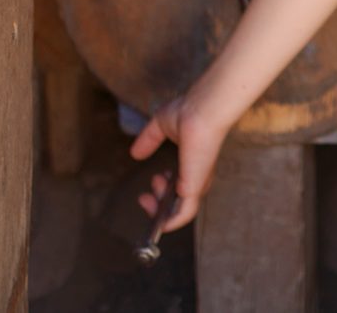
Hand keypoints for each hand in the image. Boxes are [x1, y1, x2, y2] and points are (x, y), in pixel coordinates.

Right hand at [130, 93, 228, 231]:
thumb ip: (149, 140)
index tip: (152, 181)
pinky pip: (184, 214)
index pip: (181, 185)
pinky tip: (160, 224)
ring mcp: (197, 182)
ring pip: (179, 210)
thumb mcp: (162, 125)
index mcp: (193, 161)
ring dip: (160, 209)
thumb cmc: (189, 111)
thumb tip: (135, 153)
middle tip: (145, 196)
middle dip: (158, 203)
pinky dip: (171, 223)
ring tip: (150, 193)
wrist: (201, 111)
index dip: (164, 189)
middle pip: (179, 201)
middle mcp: (197, 174)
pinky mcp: (194, 188)